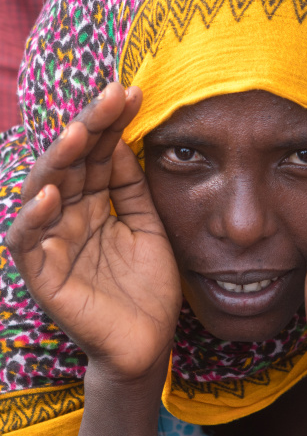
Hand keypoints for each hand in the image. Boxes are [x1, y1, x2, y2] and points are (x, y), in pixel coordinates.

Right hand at [7, 83, 181, 381]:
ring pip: (44, 192)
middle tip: (112, 95)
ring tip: (81, 131)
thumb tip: (122, 140)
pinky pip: (28, 244)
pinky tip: (50, 196)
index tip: (133, 92)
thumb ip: (132, 189)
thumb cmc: (148, 286)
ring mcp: (53, 244)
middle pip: (73, 164)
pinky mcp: (42, 276)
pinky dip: (34, 220)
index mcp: (94, 204)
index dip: (112, 124)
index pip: (99, 155)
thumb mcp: (148, 227)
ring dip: (60, 162)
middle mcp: (69, 216)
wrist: (148, 343)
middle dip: (91, 128)